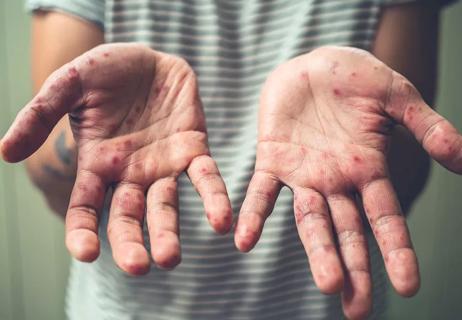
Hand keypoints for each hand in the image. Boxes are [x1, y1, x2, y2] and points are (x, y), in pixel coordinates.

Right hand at [1, 43, 232, 273]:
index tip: (85, 253)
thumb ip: (41, 114)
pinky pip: (205, 178)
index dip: (82, 231)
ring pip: (165, 206)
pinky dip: (213, 198)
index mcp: (97, 163)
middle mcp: (130, 173)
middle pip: (128, 217)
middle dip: (132, 243)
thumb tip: (5, 152)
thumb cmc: (107, 71)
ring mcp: (163, 165)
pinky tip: (221, 221)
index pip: (85, 208)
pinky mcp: (193, 150)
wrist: (150, 58)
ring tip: (171, 258)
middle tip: (139, 267)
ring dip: (169, 232)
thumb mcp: (69, 84)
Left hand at [234, 46, 461, 318]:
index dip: (396, 250)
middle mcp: (336, 181)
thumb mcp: (396, 96)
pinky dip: (253, 215)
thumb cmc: (357, 78)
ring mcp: (303, 174)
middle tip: (356, 310)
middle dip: (353, 268)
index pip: (385, 218)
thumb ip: (426, 126)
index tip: (406, 287)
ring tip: (326, 285)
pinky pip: (261, 192)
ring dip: (316, 251)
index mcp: (368, 169)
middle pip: (347, 232)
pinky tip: (243, 240)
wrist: (312, 64)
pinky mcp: (272, 159)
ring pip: (309, 221)